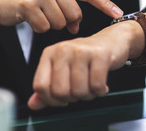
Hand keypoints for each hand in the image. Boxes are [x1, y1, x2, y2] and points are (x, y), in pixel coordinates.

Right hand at [0, 0, 122, 33]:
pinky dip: (38, 28)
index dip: (105, 3)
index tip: (119, 13)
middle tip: (49, 15)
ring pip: (60, 23)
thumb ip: (68, 10)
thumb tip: (77, 28)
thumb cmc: (30, 3)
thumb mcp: (51, 0)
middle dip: (65, 22)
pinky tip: (30, 19)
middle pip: (75, 14)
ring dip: (50, 25)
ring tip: (38, 15)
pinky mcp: (29, 3)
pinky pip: (45, 27)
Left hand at [27, 21, 143, 109]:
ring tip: (91, 87)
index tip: (62, 99)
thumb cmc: (86, 57)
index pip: (41, 86)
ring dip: (88, 95)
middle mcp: (63, 49)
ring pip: (79, 91)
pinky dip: (100, 91)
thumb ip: (48, 87)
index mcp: (50, 53)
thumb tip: (33, 104)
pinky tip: (102, 85)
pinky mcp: (100, 54)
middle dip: (72, 98)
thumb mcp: (63, 69)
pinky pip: (96, 85)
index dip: (51, 100)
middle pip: (60, 92)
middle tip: (80, 91)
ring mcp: (81, 51)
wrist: (111, 40)